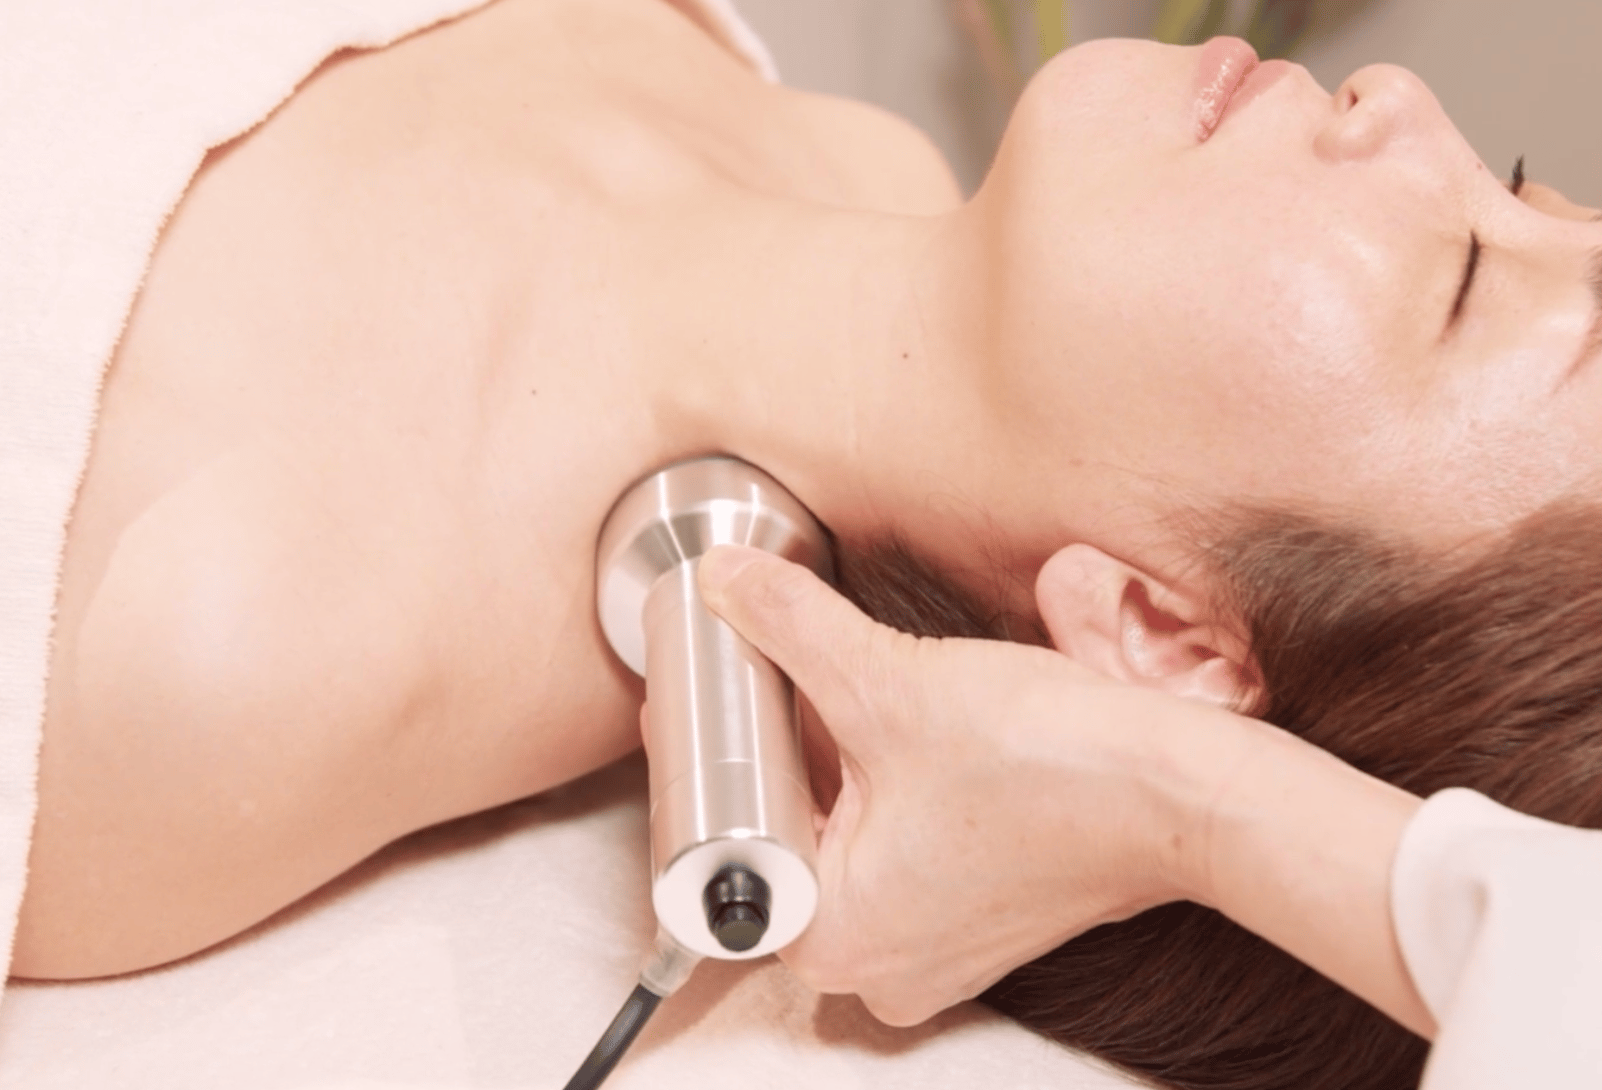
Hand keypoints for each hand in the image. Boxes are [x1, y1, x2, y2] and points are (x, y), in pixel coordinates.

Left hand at [696, 544, 1224, 1024]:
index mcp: (832, 938)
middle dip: (776, 752)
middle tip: (769, 675)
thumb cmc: (1051, 766)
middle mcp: (876, 967)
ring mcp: (931, 952)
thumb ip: (792, 625)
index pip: (728, 837)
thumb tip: (728, 582)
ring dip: (833, 766)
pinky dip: (885, 792)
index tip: (710, 689)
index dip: (715, 749)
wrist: (1179, 790)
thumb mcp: (891, 682)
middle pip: (782, 840)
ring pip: (839, 843)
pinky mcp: (973, 921)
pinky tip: (901, 735)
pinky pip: (893, 852)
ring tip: (841, 695)